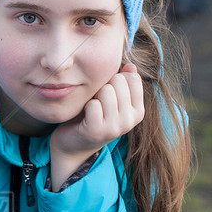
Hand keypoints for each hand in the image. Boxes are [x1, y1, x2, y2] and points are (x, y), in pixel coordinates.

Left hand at [49, 63, 144, 190]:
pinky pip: (93, 104)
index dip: (115, 79)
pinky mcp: (97, 131)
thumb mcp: (111, 99)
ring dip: (94, 95)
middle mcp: (130, 121)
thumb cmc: (92, 117)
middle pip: (119, 81)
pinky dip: (85, 105)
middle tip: (97, 101)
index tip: (107, 92)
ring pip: (106, 91)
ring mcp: (114, 127)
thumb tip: (131, 66)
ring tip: (91, 108)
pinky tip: (85, 115)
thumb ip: (123, 82)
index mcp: (138, 112)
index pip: (132, 78)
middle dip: (104, 86)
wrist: (73, 145)